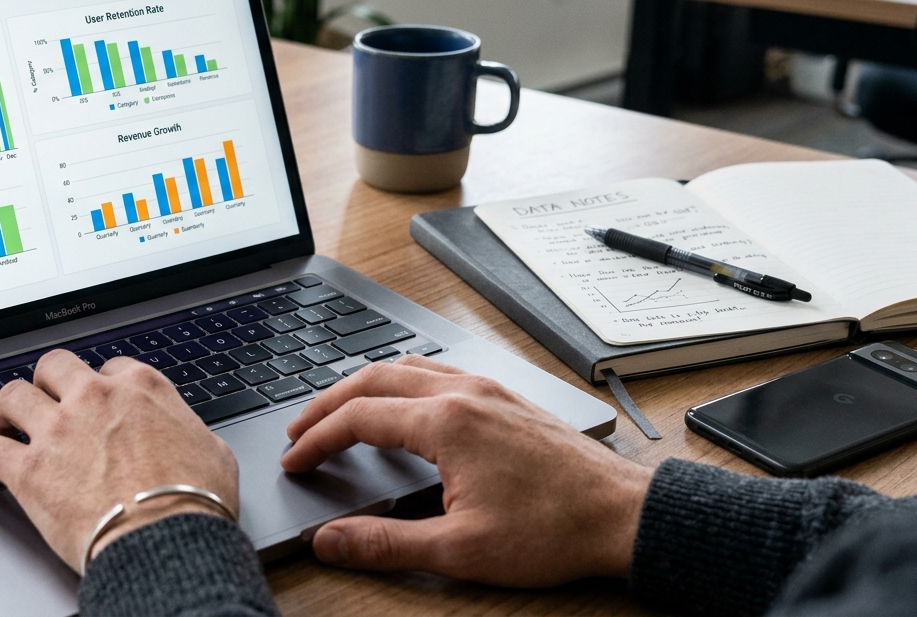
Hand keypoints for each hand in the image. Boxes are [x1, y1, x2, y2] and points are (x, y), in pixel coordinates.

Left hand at [0, 350, 238, 570]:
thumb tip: (190, 437)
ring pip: (13, 395)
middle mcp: (95, 398)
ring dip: (5, 408)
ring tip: (2, 421)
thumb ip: (188, 430)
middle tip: (44, 397)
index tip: (97, 398)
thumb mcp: (212, 450)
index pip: (112, 366)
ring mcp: (58, 431)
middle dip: (47, 381)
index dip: (101, 383)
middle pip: (55, 366)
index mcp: (141, 388)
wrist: (166, 540)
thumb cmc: (195, 501)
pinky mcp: (29, 470)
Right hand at [281, 355, 651, 586]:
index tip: (295, 461)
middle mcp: (464, 393)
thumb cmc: (552, 530)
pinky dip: (402, 380)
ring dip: (364, 386)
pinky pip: (439, 371)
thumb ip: (385, 543)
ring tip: (339, 411)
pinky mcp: (506, 398)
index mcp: (446, 423)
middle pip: (374, 378)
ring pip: (407, 367)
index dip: (317, 440)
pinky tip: (404, 400)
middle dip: (328, 403)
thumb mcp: (460, 548)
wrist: (621, 515)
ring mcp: (488, 390)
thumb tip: (330, 540)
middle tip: (300, 431)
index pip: (358, 417)